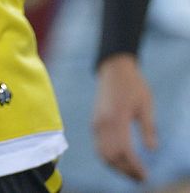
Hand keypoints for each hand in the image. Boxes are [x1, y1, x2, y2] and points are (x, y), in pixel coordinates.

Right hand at [94, 53, 155, 181]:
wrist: (113, 69)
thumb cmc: (133, 85)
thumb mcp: (146, 105)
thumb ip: (149, 128)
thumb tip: (152, 149)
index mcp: (116, 118)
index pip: (124, 151)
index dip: (134, 166)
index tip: (146, 175)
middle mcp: (102, 123)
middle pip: (110, 156)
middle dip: (125, 171)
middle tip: (141, 178)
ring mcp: (96, 123)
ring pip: (102, 154)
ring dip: (116, 167)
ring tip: (132, 173)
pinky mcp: (95, 123)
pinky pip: (99, 146)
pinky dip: (109, 158)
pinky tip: (122, 161)